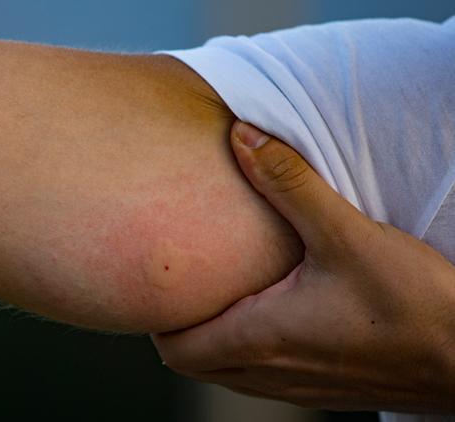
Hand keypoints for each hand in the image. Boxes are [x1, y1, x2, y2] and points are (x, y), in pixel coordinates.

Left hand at [152, 121, 454, 411]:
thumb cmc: (415, 305)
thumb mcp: (347, 235)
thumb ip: (289, 184)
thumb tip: (241, 137)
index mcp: (260, 339)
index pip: (176, 350)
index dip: (157, 320)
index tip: (162, 282)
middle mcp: (271, 373)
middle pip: (194, 364)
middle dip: (180, 326)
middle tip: (186, 282)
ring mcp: (299, 388)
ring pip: (227, 373)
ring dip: (213, 339)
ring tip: (222, 294)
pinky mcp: (325, 389)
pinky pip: (263, 378)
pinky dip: (247, 352)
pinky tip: (271, 314)